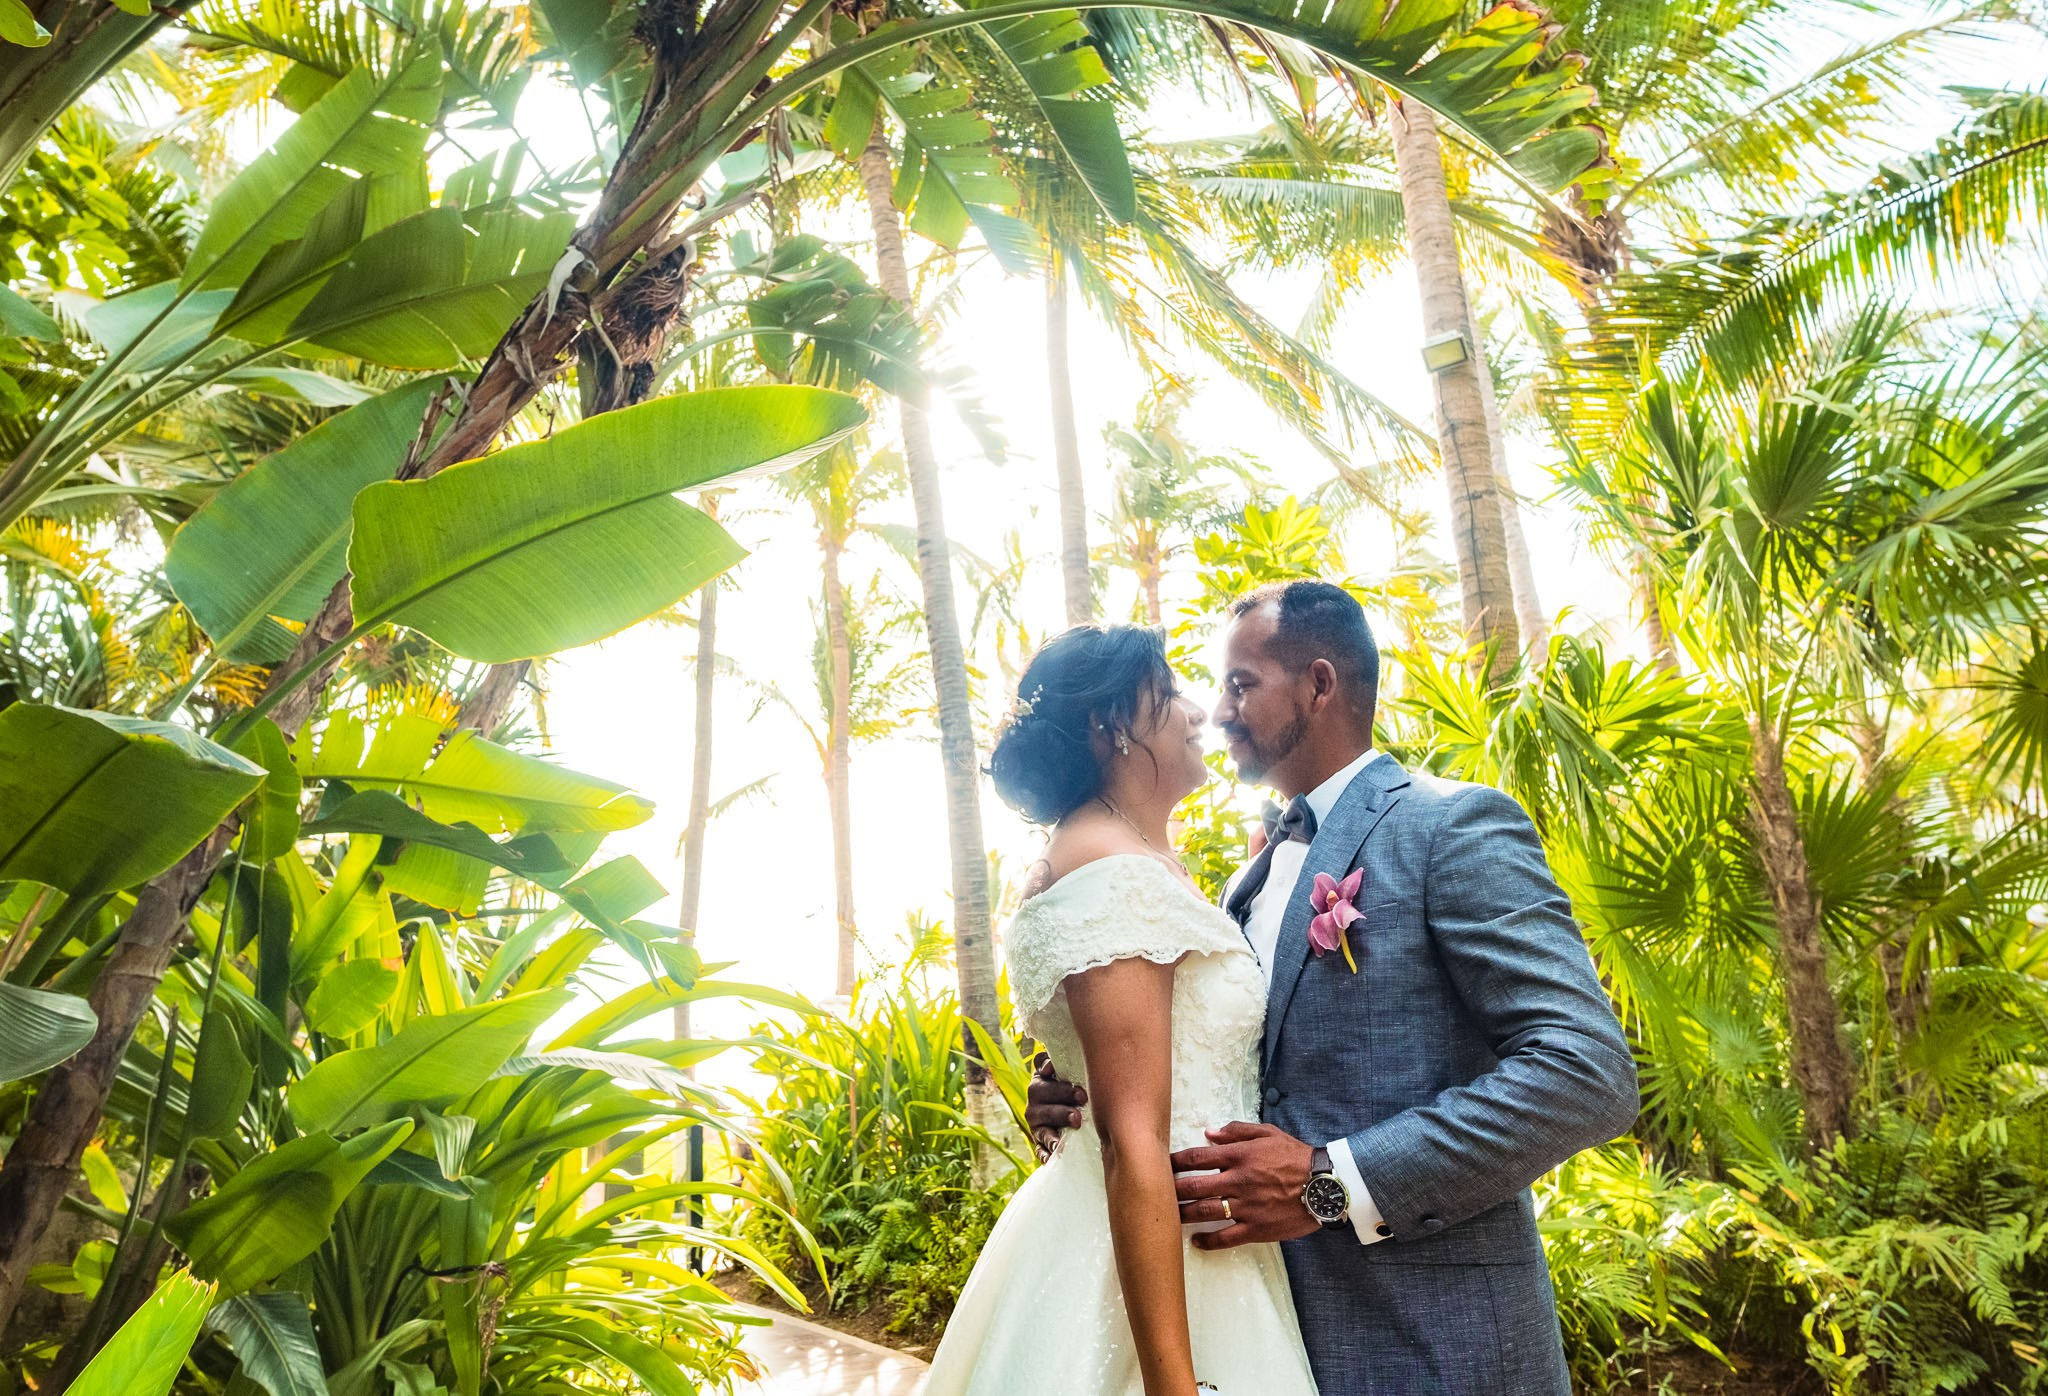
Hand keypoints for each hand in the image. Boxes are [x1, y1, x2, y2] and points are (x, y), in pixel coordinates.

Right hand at [1024, 1054, 1086, 1161]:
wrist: (1081, 1127)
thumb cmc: (1084, 1096)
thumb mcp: (1081, 1079)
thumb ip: (1080, 1067)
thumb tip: (1082, 1061)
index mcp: (1044, 1077)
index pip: (1039, 1064)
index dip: (1045, 1064)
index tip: (1053, 1067)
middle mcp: (1035, 1097)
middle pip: (1040, 1091)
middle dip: (1062, 1093)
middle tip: (1082, 1097)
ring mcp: (1036, 1120)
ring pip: (1040, 1117)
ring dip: (1058, 1118)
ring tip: (1076, 1121)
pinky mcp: (1040, 1141)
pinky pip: (1039, 1147)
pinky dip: (1045, 1150)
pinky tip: (1055, 1152)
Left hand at [1171, 1121, 1319, 1249]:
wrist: (1325, 1185)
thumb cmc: (1295, 1156)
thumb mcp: (1268, 1133)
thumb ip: (1237, 1130)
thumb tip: (1208, 1133)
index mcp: (1239, 1156)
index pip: (1197, 1158)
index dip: (1175, 1162)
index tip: (1161, 1164)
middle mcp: (1238, 1181)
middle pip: (1194, 1186)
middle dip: (1171, 1189)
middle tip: (1154, 1193)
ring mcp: (1246, 1207)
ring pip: (1204, 1212)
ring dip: (1182, 1215)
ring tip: (1167, 1217)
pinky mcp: (1256, 1229)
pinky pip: (1226, 1238)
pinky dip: (1208, 1241)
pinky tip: (1195, 1241)